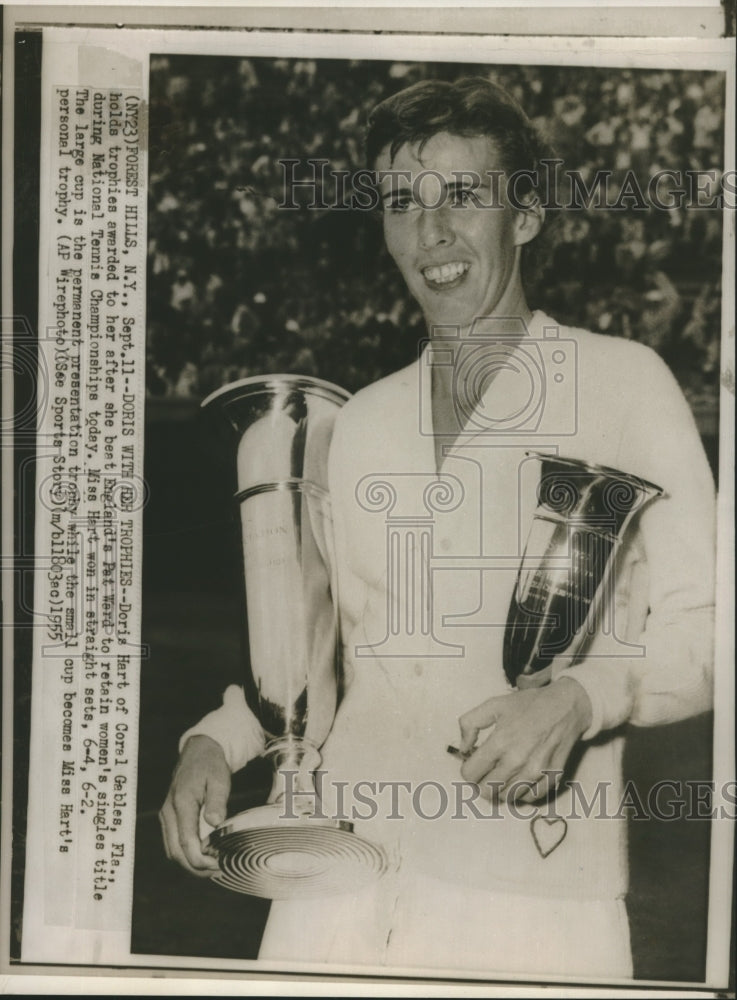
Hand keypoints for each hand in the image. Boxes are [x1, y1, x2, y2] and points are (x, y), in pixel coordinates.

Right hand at [159, 734, 230, 876]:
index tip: (217, 865)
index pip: (186, 842)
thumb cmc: (210, 764)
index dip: (200, 860)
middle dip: (195, 867)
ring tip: (212, 866)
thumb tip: (215, 822)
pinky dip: (185, 854)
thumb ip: (217, 801)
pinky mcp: (169, 818)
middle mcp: (169, 812)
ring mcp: (166, 816)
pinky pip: (173, 843)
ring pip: (172, 850)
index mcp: (181, 803)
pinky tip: (203, 855)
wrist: (198, 751)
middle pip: (176, 852)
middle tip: (217, 870)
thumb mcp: (220, 778)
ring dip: (189, 863)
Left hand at [457, 678, 592, 802]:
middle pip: (487, 790)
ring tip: (503, 774)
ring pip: (507, 797)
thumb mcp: (493, 705)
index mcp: (500, 742)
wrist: (566, 706)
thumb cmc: (528, 704)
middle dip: (482, 782)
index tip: (474, 763)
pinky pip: (530, 798)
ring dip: (501, 788)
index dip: (468, 769)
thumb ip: (469, 724)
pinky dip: (522, 792)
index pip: (471, 774)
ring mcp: (536, 772)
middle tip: (486, 771)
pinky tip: (520, 778)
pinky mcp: (552, 778)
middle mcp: (517, 761)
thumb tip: (463, 748)